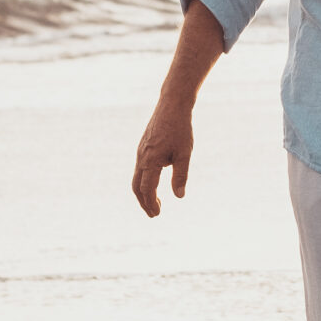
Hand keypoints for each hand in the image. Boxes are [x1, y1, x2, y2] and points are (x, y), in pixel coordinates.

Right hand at [132, 99, 194, 216]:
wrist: (172, 105)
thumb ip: (181, 175)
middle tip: (154, 214)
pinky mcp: (143, 147)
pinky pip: (139, 169)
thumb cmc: (180, 129)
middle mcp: (141, 158)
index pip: (147, 189)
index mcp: (150, 161)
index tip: (157, 214)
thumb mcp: (184, 153)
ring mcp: (140, 152)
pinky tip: (154, 183)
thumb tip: (179, 196)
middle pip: (137, 187)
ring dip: (144, 193)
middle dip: (144, 202)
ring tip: (156, 202)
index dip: (151, 203)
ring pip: (136, 178)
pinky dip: (143, 182)